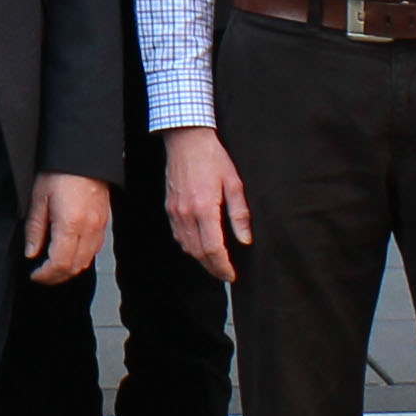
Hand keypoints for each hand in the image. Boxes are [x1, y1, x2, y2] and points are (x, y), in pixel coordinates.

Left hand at [21, 171, 111, 284]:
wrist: (83, 154)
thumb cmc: (60, 171)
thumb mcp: (38, 198)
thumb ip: (35, 229)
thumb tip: (31, 252)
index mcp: (70, 224)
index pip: (59, 263)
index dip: (45, 275)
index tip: (34, 275)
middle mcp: (88, 228)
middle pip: (74, 267)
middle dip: (56, 277)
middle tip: (41, 276)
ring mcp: (99, 226)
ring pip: (87, 261)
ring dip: (69, 269)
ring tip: (53, 268)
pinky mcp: (104, 222)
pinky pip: (95, 249)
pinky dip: (81, 258)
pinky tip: (70, 253)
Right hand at [161, 124, 249, 283]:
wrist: (186, 140)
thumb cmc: (212, 157)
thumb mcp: (234, 183)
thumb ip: (239, 213)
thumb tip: (245, 239)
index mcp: (204, 208)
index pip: (213, 249)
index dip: (223, 266)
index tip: (232, 275)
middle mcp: (186, 213)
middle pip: (198, 253)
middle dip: (213, 268)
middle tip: (225, 275)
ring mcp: (175, 212)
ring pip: (187, 247)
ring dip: (201, 260)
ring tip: (215, 264)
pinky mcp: (169, 208)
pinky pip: (179, 236)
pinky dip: (190, 247)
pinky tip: (200, 247)